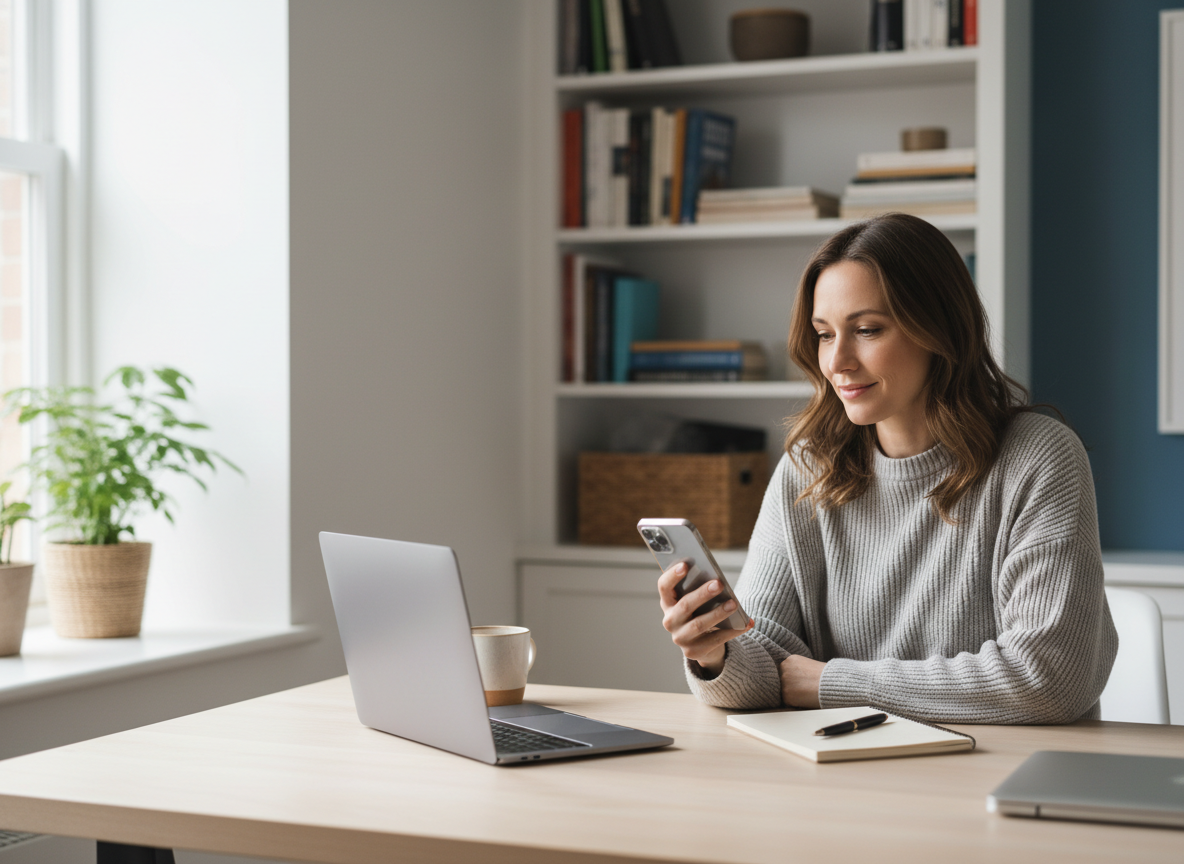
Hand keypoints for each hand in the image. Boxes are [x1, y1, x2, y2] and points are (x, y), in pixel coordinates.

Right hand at [658, 562, 753, 676]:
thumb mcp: (696, 601)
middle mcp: (670, 621)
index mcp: (668, 602)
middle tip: (719, 583)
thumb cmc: (700, 613)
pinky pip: (715, 639)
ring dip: (718, 613)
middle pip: (685, 605)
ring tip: (734, 603)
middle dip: (702, 594)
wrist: (702, 644)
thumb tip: (718, 581)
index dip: (672, 576)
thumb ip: (700, 590)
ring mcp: (680, 638)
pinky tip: (746, 623)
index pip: (664, 587)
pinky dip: (733, 631)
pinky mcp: (694, 652)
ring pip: (699, 624)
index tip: (685, 564)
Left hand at [778, 655, 825, 707]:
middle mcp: (784, 670)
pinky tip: (806, 698)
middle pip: (782, 680)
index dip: (791, 678)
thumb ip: (797, 669)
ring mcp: (784, 683)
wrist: (831, 684)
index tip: (799, 681)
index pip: (784, 671)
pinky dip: (796, 702)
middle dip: (790, 685)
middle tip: (803, 688)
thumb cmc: (824, 675)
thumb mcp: (808, 665)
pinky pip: (788, 701)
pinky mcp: (786, 696)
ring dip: (793, 694)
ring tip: (807, 692)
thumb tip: (793, 677)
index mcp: (789, 660)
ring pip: (785, 691)